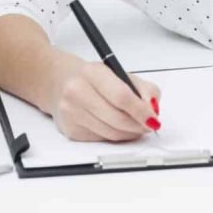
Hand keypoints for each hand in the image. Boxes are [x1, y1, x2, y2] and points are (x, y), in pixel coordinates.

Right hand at [47, 56, 161, 141]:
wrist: (58, 81)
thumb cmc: (90, 77)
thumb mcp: (117, 72)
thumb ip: (142, 88)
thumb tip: (154, 108)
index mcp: (92, 73)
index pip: (122, 96)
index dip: (141, 111)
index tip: (153, 118)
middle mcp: (78, 91)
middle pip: (117, 118)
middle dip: (138, 126)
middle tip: (149, 125)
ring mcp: (72, 112)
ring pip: (111, 133)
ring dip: (129, 133)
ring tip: (136, 126)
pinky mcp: (70, 130)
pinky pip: (101, 139)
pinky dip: (115, 137)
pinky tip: (117, 127)